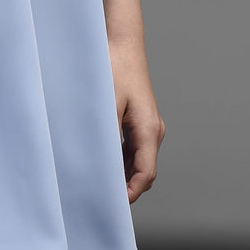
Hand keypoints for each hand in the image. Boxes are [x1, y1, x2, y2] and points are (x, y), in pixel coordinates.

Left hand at [107, 37, 165, 203]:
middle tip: (98, 199)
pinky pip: (132, 148)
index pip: (145, 174)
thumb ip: (106, 137)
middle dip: (124, 187)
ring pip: (137, 161)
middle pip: (142, 171)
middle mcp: (153, 131)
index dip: (130, 193)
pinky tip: (99, 160)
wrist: (122, 43)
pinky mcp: (139, 120)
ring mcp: (147, 126)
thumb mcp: (106, 105)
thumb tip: (100, 165)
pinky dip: (119, 159)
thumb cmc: (114, 69)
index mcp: (148, 130)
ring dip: (120, 173)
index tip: (112, 206)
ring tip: (96, 183)